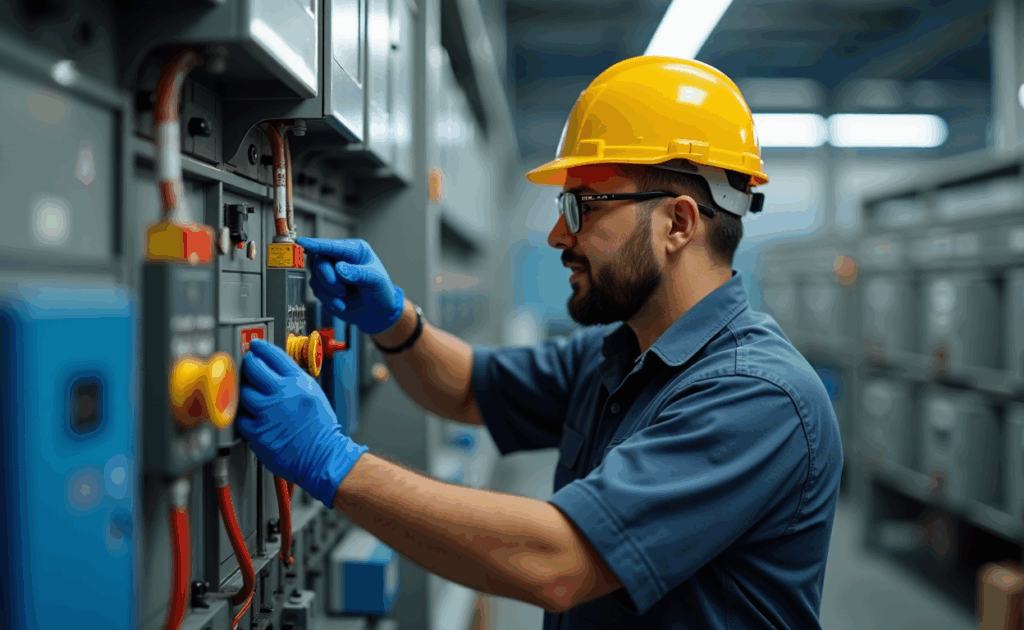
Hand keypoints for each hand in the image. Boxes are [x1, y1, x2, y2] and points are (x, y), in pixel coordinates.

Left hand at [237, 338, 367, 506]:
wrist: (323, 455)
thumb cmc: (320, 429)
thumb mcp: (313, 394)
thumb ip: (294, 381)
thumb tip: (275, 371)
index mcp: (298, 382)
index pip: (273, 355)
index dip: (260, 348)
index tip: (255, 347)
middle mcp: (282, 393)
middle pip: (252, 368)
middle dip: (248, 364)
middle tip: (247, 366)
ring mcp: (268, 412)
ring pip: (242, 392)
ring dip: (243, 392)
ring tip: (249, 395)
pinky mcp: (258, 432)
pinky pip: (240, 418)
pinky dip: (243, 416)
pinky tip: (251, 417)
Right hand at [297, 238, 404, 334]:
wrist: (378, 314)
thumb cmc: (381, 292)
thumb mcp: (377, 281)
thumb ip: (359, 273)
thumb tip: (340, 268)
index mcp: (354, 250)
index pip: (332, 246)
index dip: (316, 244)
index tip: (302, 242)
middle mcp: (339, 259)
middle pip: (319, 262)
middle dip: (328, 279)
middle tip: (342, 291)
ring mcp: (331, 274)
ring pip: (315, 278)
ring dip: (329, 292)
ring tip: (345, 297)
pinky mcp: (325, 288)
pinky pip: (317, 291)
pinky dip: (328, 300)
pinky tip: (341, 305)